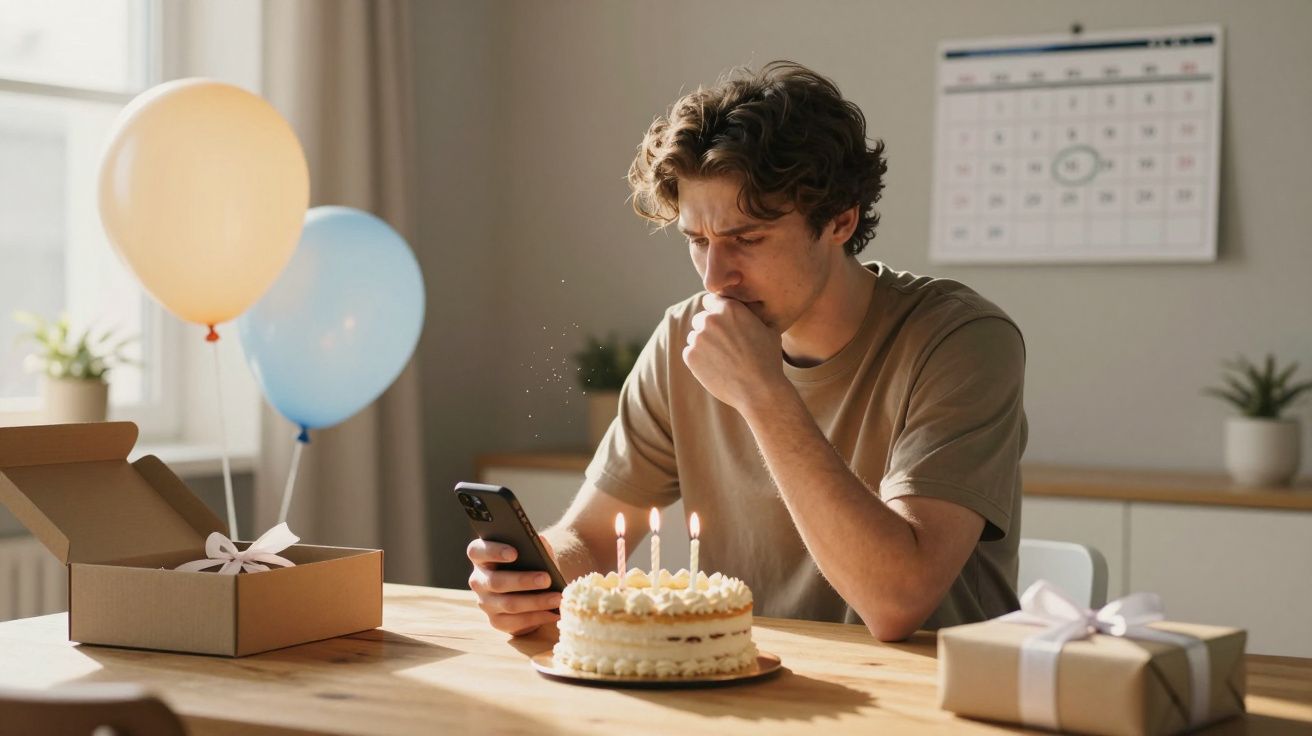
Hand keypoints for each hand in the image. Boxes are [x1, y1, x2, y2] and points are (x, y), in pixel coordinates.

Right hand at [467, 535, 561, 635]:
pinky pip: (515, 622)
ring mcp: (485, 602)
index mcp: (481, 557)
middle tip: (547, 579)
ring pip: (508, 604)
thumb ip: (535, 546)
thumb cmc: (530, 564)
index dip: (493, 551)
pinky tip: (553, 613)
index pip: (477, 551)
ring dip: (535, 601)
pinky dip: (537, 617)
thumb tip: (540, 542)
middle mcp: (478, 580)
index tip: (514, 553)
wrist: (533, 589)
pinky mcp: (496, 621)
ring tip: (557, 598)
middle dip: (523, 581)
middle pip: (495, 581)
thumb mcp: (533, 553)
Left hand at [682, 293, 787, 411]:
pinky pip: (690, 353)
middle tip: (724, 346)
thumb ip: (750, 316)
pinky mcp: (690, 356)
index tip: (722, 323)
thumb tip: (746, 311)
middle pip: (701, 319)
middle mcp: (711, 319)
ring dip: (704, 345)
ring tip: (723, 360)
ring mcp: (698, 338)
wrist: (759, 389)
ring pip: (695, 337)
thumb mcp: (767, 329)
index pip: (711, 301)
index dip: (716, 311)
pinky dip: (699, 360)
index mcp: (729, 308)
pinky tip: (716, 368)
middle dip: (709, 329)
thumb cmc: (767, 360)